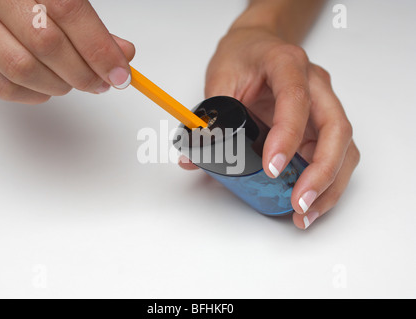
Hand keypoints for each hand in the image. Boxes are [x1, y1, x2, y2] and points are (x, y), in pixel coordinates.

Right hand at [0, 0, 134, 103]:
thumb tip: (122, 54)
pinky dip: (31, 95)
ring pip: (22, 70)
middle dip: (83, 73)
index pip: (68, 11)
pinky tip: (46, 89)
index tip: (120, 74)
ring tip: (72, 81)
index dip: (100, 48)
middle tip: (101, 82)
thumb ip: (88, 22)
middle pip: (46, 44)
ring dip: (58, 86)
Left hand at [180, 27, 359, 229]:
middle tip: (299, 203)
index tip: (272, 168)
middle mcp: (316, 84)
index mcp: (287, 64)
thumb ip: (209, 117)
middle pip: (337, 129)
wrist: (258, 45)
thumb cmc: (242, 56)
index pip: (297, 100)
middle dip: (322, 172)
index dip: (288, 135)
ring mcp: (324, 105)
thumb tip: (193, 159)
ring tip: (306, 213)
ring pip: (344, 147)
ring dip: (330, 185)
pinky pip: (335, 155)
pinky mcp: (321, 124)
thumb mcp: (219, 78)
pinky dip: (326, 182)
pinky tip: (309, 201)